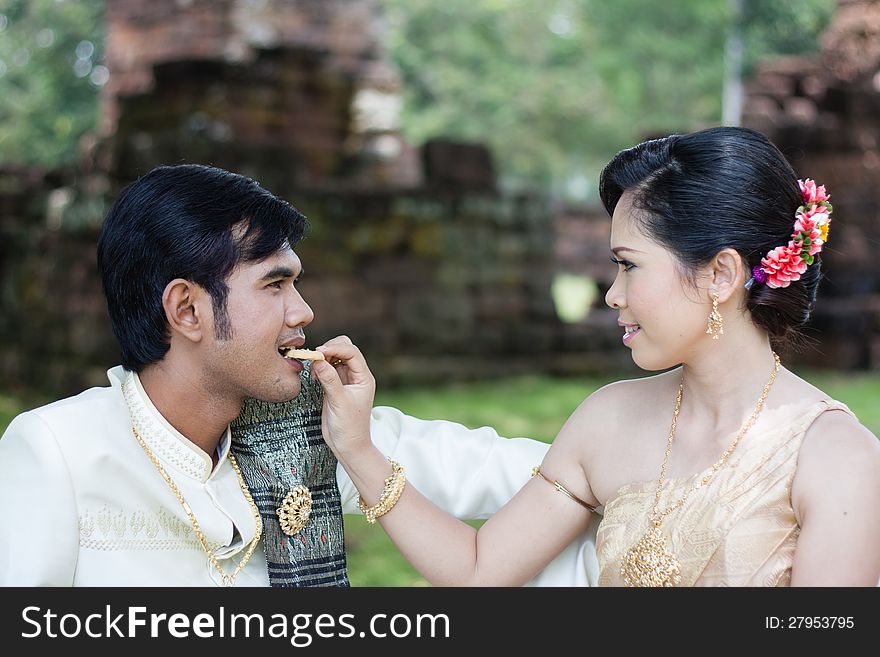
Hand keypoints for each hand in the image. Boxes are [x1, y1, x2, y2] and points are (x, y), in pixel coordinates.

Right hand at [310, 336, 375, 457]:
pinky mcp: (334, 386)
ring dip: (323, 358)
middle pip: (345, 349)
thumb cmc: (349, 427)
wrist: (348, 445)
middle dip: (330, 349)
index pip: (352, 352)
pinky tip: (314, 375)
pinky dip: (320, 367)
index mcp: (364, 377)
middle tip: (315, 358)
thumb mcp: (339, 402)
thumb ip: (330, 380)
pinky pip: (327, 369)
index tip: (319, 352)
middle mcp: (356, 376)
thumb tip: (318, 360)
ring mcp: (345, 380)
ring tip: (314, 369)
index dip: (336, 348)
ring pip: (335, 358)